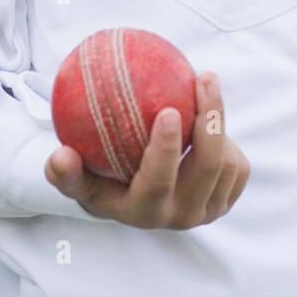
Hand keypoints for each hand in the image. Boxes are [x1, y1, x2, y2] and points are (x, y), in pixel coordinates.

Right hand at [44, 72, 249, 227]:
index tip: (168, 110)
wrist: (134, 200)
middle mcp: (180, 217)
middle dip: (210, 122)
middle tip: (202, 78)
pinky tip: (209, 106)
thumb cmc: (100, 178)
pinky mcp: (225, 201)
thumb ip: (65, 172)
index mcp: (144, 213)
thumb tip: (58, 156)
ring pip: (227, 163)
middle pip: (207, 168)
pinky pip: (237, 165)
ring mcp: (207, 212)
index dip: (166, 150)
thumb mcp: (78, 180)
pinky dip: (227, 137)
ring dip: (218, 121)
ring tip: (203, 82)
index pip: (158, 184)